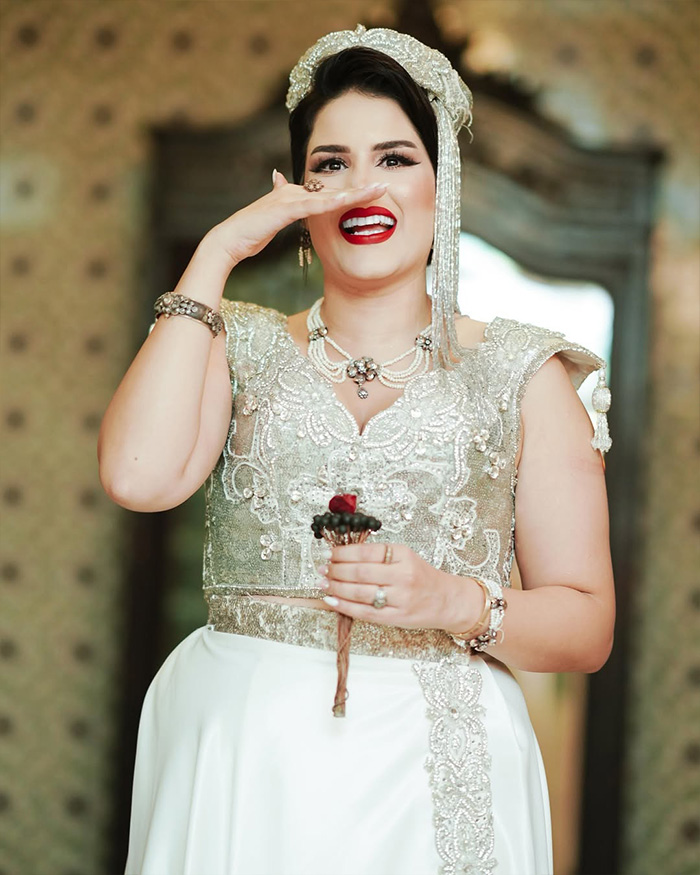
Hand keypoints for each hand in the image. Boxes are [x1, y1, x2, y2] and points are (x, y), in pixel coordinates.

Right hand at [205, 170, 388, 265]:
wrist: (227, 241)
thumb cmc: (248, 236)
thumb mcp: (271, 222)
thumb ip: (282, 209)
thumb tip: (285, 190)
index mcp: (292, 196)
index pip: (327, 193)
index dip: (349, 193)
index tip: (371, 193)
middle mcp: (292, 191)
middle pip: (332, 190)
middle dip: (360, 189)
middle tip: (385, 185)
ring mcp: (289, 198)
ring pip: (329, 194)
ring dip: (355, 193)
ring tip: (379, 190)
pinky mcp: (285, 208)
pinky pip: (315, 205)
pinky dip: (334, 203)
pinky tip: (351, 201)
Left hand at [318, 542, 482, 630]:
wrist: (447, 600)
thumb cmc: (421, 576)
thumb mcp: (405, 557)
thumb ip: (378, 556)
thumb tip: (342, 555)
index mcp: (404, 555)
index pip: (366, 551)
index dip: (342, 552)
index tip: (328, 553)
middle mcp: (403, 575)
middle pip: (360, 572)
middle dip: (335, 570)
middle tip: (321, 568)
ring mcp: (400, 598)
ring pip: (360, 592)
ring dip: (336, 587)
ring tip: (323, 583)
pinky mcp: (397, 618)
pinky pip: (365, 612)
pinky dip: (345, 606)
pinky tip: (332, 600)